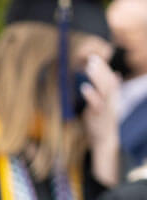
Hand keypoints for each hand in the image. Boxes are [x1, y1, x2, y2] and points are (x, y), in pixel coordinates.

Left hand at [80, 54, 121, 186]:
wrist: (105, 144)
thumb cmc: (102, 123)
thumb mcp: (105, 104)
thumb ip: (108, 90)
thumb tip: (116, 74)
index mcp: (112, 98)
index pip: (110, 80)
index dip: (104, 68)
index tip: (95, 55)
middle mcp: (111, 102)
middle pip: (109, 83)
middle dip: (101, 70)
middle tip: (93, 57)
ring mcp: (106, 110)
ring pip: (106, 91)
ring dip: (98, 78)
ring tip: (90, 66)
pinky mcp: (99, 119)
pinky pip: (97, 106)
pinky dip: (91, 96)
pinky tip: (84, 88)